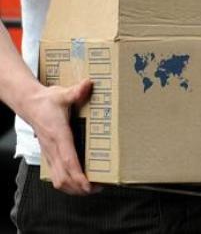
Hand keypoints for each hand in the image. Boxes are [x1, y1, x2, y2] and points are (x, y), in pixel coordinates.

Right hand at [29, 78, 95, 195]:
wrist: (30, 104)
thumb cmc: (47, 101)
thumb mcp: (62, 94)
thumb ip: (76, 91)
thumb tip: (87, 84)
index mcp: (59, 135)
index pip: (68, 160)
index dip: (78, 175)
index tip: (89, 185)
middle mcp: (53, 148)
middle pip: (63, 177)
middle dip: (79, 187)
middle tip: (98, 188)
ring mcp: (49, 153)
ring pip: (58, 180)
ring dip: (73, 188)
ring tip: (90, 188)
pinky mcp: (49, 155)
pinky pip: (56, 175)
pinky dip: (67, 183)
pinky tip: (78, 182)